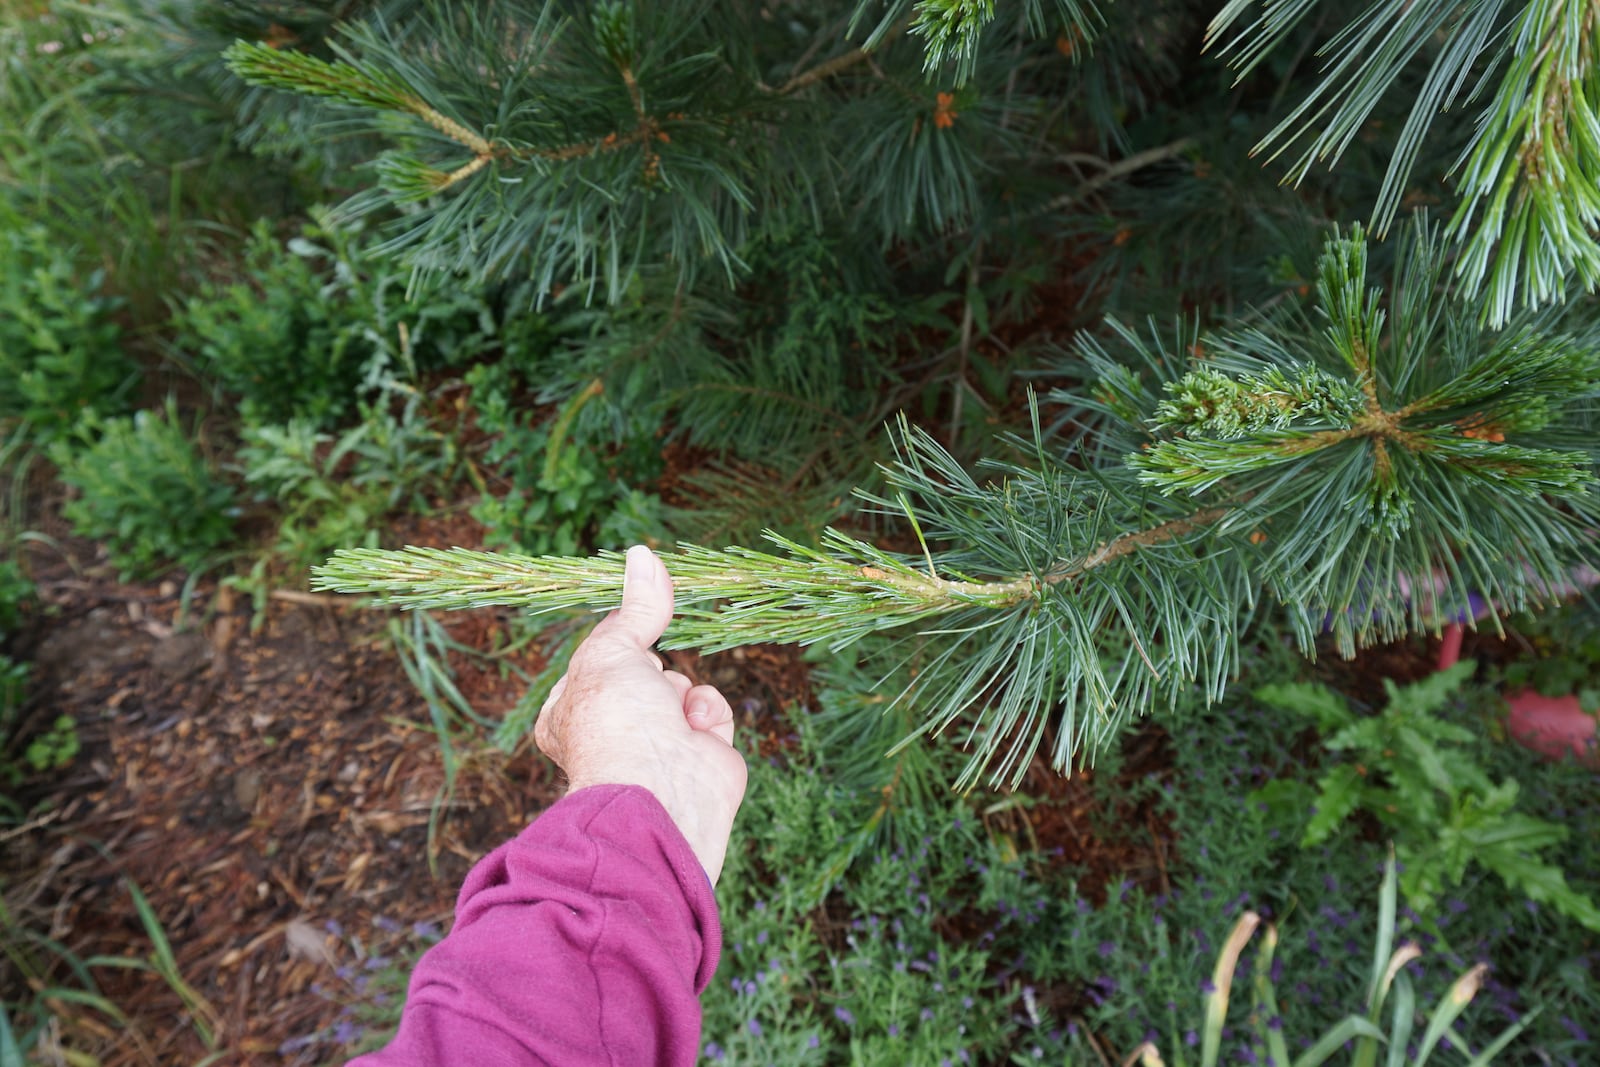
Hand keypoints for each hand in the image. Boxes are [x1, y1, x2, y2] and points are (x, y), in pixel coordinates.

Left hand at [534, 545, 747, 882]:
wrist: (663, 797)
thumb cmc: (618, 728)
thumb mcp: (614, 651)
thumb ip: (635, 608)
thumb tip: (643, 555)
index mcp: (571, 711)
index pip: (599, 658)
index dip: (617, 645)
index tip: (628, 633)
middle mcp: (613, 730)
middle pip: (645, 668)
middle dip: (654, 671)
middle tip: (647, 683)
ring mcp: (659, 745)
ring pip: (681, 686)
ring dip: (683, 692)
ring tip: (674, 715)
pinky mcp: (702, 756)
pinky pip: (712, 711)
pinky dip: (708, 713)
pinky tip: (697, 728)